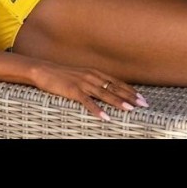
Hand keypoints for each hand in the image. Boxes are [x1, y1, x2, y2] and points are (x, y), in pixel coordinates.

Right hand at [32, 62, 147, 121]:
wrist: (43, 70)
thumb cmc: (62, 75)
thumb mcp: (81, 76)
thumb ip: (94, 81)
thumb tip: (106, 90)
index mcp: (94, 72)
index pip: (116, 82)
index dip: (130, 90)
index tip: (141, 98)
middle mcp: (91, 76)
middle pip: (114, 88)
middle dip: (130, 96)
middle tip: (143, 104)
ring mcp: (82, 83)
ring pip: (104, 94)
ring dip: (117, 102)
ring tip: (129, 109)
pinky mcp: (72, 90)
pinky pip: (87, 101)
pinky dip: (97, 109)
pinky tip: (105, 116)